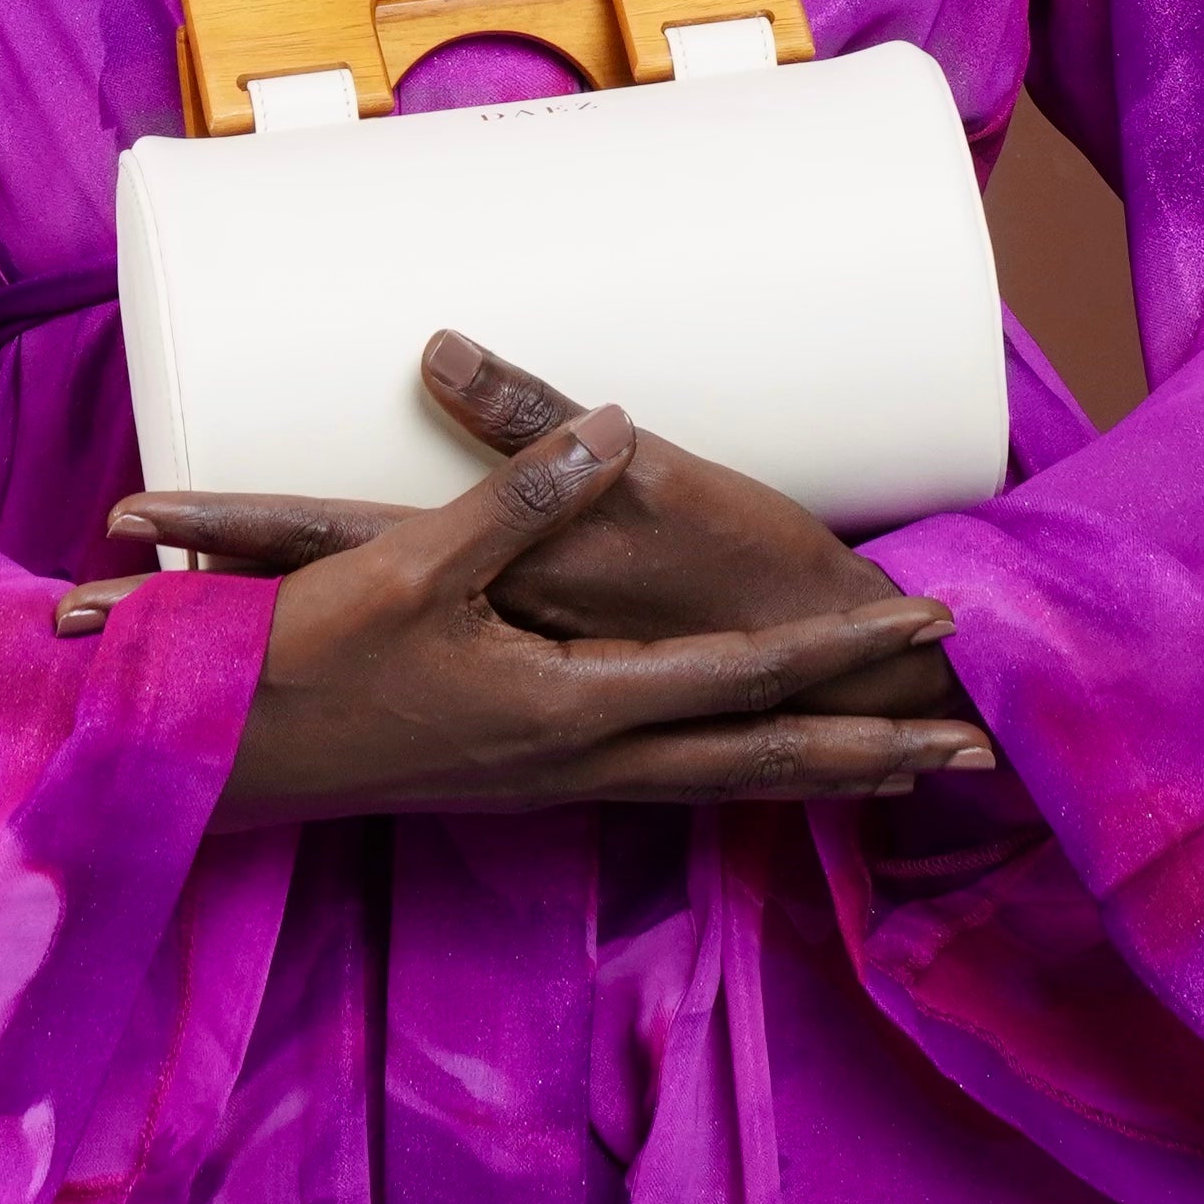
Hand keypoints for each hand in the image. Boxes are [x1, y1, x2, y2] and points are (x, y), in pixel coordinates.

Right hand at [57, 397, 995, 818]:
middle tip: (969, 753)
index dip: (843, 654)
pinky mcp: (522, 769)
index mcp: (577, 713)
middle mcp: (585, 761)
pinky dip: (729, 772)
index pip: (745, 684)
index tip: (932, 630)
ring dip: (810, 773)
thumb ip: (519, 494)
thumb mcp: (413, 571)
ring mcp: (554, 778)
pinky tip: (735, 763)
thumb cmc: (317, 671)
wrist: (235, 762)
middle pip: (757, 762)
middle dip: (866, 752)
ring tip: (895, 771)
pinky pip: (662, 778)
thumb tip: (610, 423)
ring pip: (717, 779)